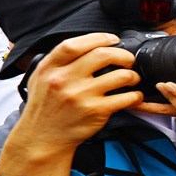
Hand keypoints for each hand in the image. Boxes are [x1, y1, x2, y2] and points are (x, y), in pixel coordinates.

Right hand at [0, 34, 143, 175]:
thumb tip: (85, 45)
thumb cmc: (45, 107)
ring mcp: (81, 96)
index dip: (98, 38)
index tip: (112, 39)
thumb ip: (57, 61)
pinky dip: (136, 95)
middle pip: (102, 55)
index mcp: (50, 68)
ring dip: (133, 75)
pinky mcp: (96, 111)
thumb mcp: (40, 79)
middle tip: (128, 60)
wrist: (42, 138)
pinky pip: (126, 98)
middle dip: (123, 55)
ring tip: (132, 78)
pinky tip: (133, 96)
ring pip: (120, 76)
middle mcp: (64, 80)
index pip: (74, 44)